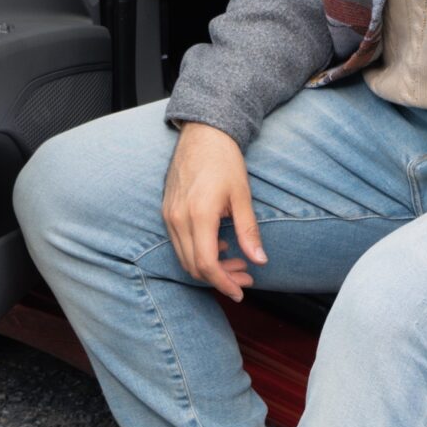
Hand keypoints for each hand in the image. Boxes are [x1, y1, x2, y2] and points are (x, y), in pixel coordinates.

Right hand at [163, 122, 266, 302]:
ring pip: (185, 258)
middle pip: (194, 267)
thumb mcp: (242, 196)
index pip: (207, 265)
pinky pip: (179, 244)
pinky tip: (219, 246)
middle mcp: (178, 219)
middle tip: (245, 277)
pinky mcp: (167, 212)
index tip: (240, 292)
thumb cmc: (224, 161)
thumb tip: (259, 260)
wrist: (202, 134)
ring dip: (209, 268)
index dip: (224, 284)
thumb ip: (248, 231)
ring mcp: (169, 216)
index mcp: (199, 215)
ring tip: (235, 262)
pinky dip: (198, 253)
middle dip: (220, 279)